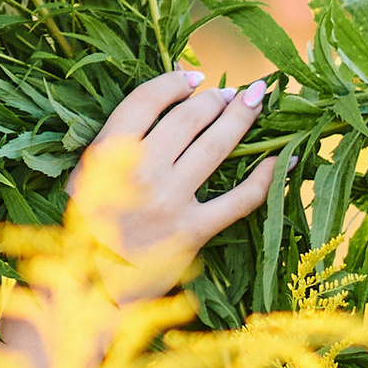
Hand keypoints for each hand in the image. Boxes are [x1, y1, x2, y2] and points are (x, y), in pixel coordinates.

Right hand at [65, 68, 275, 304]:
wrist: (89, 290)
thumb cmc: (84, 230)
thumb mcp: (84, 178)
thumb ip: (114, 145)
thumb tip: (162, 111)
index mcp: (107, 153)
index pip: (146, 100)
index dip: (172, 82)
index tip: (192, 77)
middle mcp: (141, 171)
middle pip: (188, 117)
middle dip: (214, 97)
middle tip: (231, 92)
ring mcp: (170, 201)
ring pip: (216, 147)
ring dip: (239, 119)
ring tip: (254, 104)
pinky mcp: (194, 231)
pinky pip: (240, 199)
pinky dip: (266, 177)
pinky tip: (283, 159)